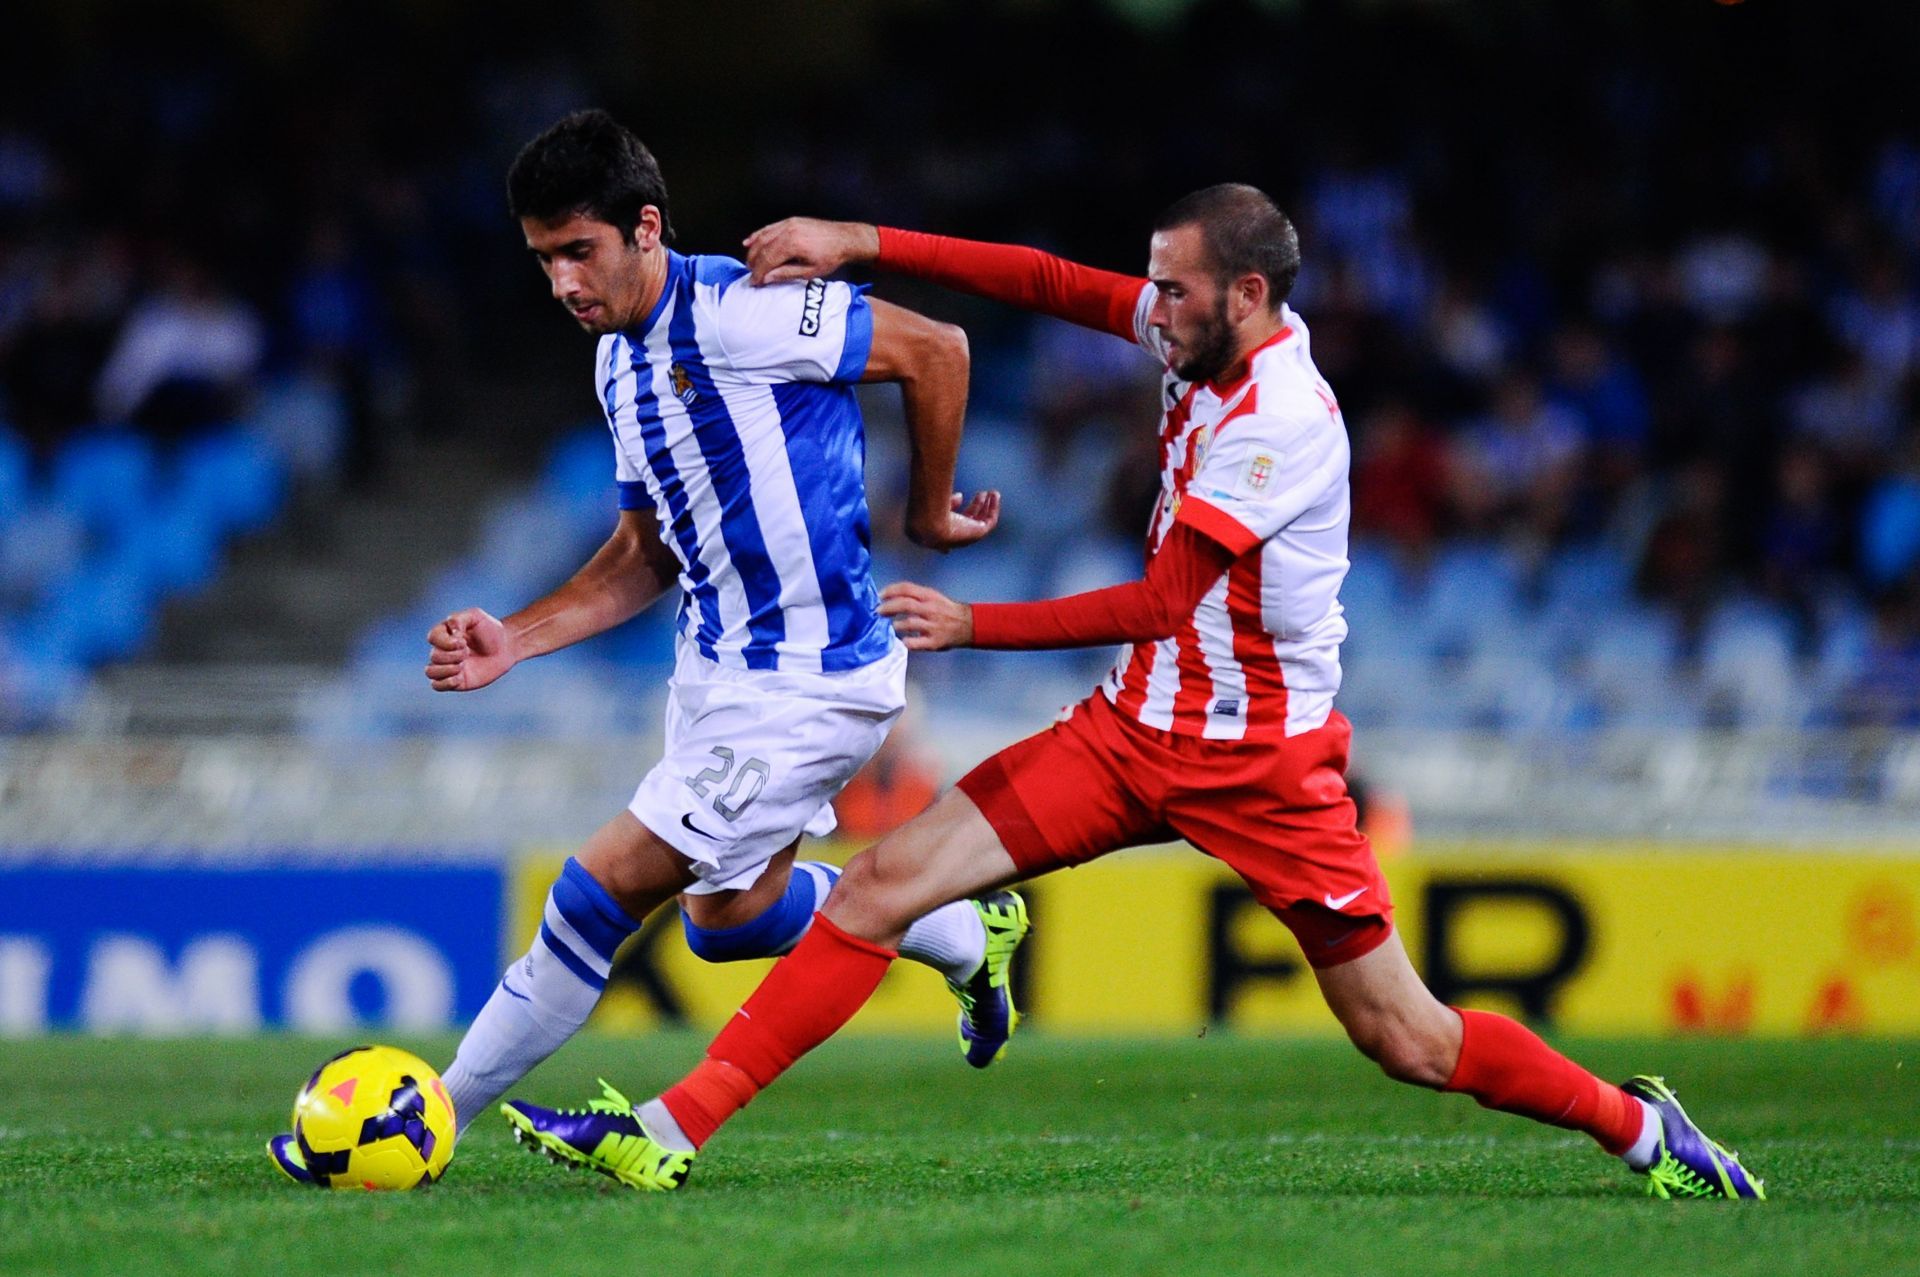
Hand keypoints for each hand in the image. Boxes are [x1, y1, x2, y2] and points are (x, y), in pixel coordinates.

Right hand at [424, 608, 517, 690]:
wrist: (505, 648)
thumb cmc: (490, 630)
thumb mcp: (476, 616)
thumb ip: (459, 618)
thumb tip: (450, 631)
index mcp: (445, 634)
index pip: (432, 637)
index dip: (446, 642)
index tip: (463, 641)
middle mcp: (443, 650)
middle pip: (434, 656)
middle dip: (453, 655)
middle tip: (468, 653)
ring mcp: (447, 666)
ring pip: (430, 672)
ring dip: (446, 670)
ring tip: (462, 666)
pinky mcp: (455, 680)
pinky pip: (437, 685)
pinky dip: (446, 683)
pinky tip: (460, 678)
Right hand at [744, 218, 879, 284]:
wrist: (845, 238)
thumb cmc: (831, 257)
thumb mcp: (810, 272)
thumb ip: (786, 274)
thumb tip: (766, 278)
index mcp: (792, 244)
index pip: (767, 260)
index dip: (758, 273)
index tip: (754, 283)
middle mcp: (788, 230)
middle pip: (762, 247)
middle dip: (754, 263)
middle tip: (751, 276)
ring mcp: (788, 223)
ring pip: (762, 236)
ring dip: (753, 250)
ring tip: (750, 264)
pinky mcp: (790, 221)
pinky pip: (769, 228)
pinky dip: (757, 235)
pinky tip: (749, 242)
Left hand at [878, 582, 972, 650]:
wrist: (968, 625)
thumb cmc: (945, 610)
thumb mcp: (933, 597)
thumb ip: (914, 596)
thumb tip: (889, 598)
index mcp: (929, 596)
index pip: (906, 588)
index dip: (890, 591)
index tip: (879, 596)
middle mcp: (930, 609)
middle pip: (905, 604)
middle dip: (888, 607)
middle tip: (878, 612)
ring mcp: (933, 626)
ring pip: (909, 623)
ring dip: (895, 625)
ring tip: (889, 627)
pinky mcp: (934, 642)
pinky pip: (916, 643)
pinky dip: (906, 642)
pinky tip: (902, 641)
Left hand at [907, 490, 1000, 551]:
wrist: (929, 524)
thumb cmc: (925, 512)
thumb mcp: (933, 502)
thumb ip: (947, 499)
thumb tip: (960, 495)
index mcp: (940, 530)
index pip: (950, 523)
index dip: (956, 511)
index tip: (960, 497)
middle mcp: (954, 535)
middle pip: (969, 520)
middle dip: (976, 506)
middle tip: (981, 493)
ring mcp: (967, 536)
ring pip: (981, 520)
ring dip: (987, 506)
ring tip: (993, 492)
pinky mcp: (978, 534)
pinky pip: (990, 521)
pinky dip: (994, 508)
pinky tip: (994, 495)